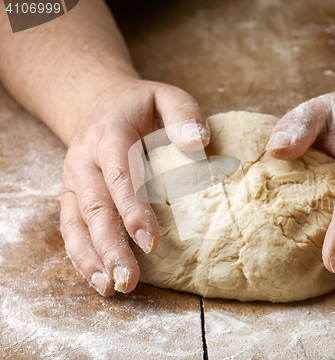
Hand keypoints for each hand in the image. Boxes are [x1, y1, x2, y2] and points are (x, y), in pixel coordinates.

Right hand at [60, 78, 208, 295]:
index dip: (133, 209)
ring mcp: (73, 180)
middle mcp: (84, 160)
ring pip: (76, 223)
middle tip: (129, 279)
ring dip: (92, 258)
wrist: (101, 104)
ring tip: (111, 287)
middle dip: (110, 246)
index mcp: (108, 135)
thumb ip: (183, 114)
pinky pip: (70, 228)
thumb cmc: (140, 106)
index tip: (150, 241)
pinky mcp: (72, 196)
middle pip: (95, 207)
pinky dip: (80, 255)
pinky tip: (97, 278)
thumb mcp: (165, 96)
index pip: (119, 174)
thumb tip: (199, 143)